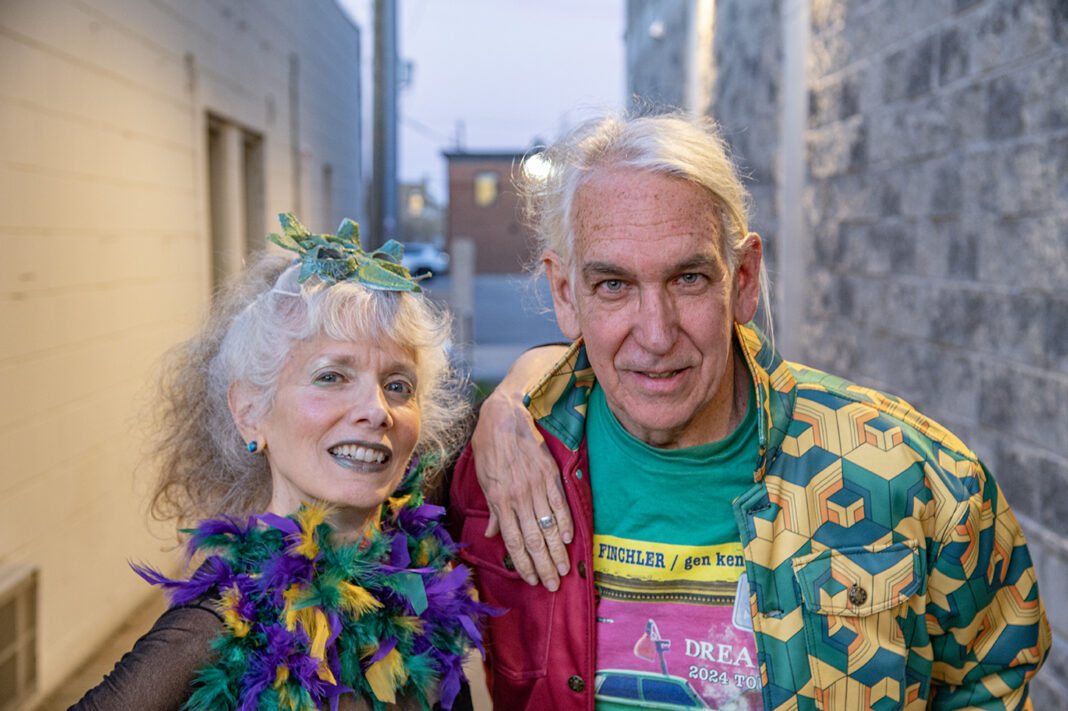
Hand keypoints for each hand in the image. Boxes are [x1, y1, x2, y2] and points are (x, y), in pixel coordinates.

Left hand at [472, 346, 571, 589]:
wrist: (504, 414)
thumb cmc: (489, 445)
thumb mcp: (483, 477)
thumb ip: (491, 508)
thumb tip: (492, 533)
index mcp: (499, 499)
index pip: (513, 540)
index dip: (523, 563)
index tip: (532, 579)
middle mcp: (518, 496)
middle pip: (533, 539)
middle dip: (543, 565)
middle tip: (553, 585)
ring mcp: (536, 485)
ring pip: (549, 526)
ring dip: (557, 550)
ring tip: (564, 569)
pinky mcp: (549, 473)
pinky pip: (560, 503)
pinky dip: (566, 522)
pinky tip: (570, 539)